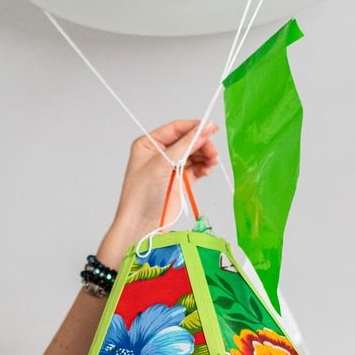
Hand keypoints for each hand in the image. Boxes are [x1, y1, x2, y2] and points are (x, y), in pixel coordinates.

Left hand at [98, 119, 221, 265]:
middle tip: (213, 153)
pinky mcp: (179, 181)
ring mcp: (169, 168)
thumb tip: (205, 128)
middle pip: (187, 141)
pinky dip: (203, 168)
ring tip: (211, 163)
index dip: (194, 127)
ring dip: (204, 157)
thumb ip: (186, 145)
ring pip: (193, 155)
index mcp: (148, 144)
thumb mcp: (163, 164)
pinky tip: (207, 171)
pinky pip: (195, 168)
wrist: (141, 226)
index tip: (212, 128)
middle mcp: (159, 154)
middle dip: (201, 145)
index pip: (176, 129)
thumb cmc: (142, 195)